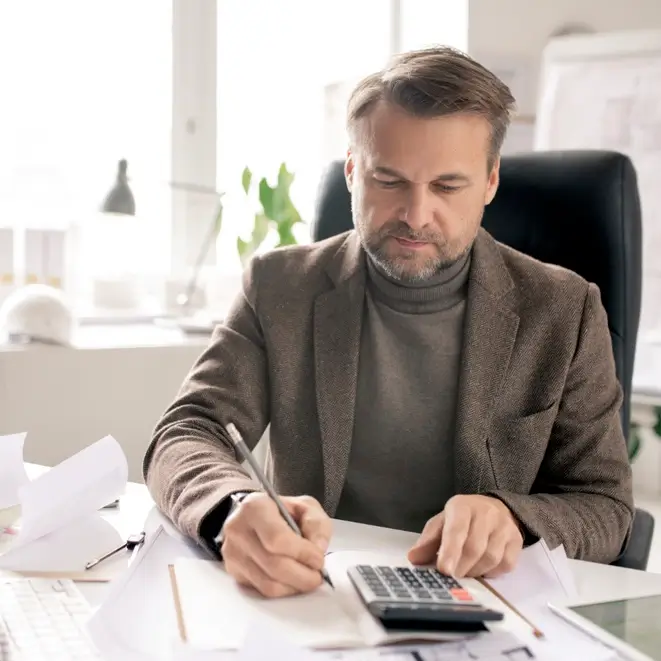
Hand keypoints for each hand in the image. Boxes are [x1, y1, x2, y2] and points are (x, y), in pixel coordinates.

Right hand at [220, 493, 331, 597]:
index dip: (302, 553)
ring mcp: (233, 554)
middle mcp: (239, 530)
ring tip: (308, 579)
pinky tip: (292, 581)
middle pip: (274, 565)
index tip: (318, 558)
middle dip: (302, 575)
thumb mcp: (304, 506)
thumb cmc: (280, 510)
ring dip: (294, 586)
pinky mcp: (234, 572)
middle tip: (318, 575)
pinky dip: (283, 591)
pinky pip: (262, 591)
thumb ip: (316, 523)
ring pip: (268, 583)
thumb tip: (318, 549)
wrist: (251, 516)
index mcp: (255, 507)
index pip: (277, 538)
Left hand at [407, 495, 522, 577]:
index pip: (456, 530)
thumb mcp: (442, 522)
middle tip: (452, 577)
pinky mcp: (517, 540)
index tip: (444, 570)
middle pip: (475, 547)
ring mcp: (505, 527)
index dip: (450, 551)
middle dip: (461, 567)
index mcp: (463, 506)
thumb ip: (428, 540)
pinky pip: (505, 564)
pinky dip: (491, 573)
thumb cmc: (462, 518)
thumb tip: (414, 558)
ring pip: (491, 558)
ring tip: (464, 572)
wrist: (495, 507)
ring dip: (475, 572)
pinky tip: (481, 569)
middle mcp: (486, 513)